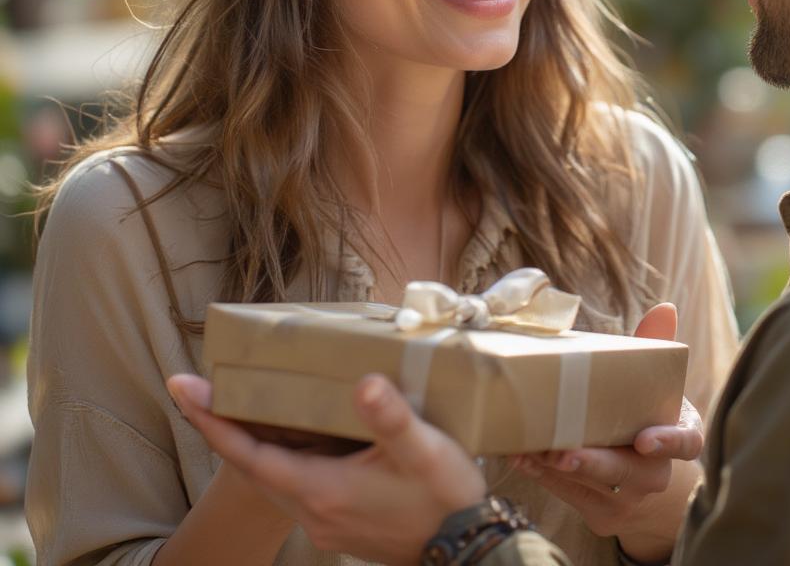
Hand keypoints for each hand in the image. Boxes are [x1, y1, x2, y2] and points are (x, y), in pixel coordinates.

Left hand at [167, 373, 486, 562]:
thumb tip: (364, 383)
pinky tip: (296, 439)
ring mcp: (325, 522)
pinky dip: (280, 458)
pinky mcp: (341, 525)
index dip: (211, 421)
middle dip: (221, 427)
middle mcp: (313, 510)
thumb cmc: (444, 497)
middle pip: (250, 466)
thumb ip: (391, 418)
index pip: (248, 455)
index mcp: (321, 488)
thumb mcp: (422, 450)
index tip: (181, 388)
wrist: (466, 550)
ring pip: (271, 478)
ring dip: (250, 444)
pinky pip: (294, 487)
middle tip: (198, 389)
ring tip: (239, 407)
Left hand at [511, 303, 702, 560]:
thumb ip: (655, 348)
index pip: (685, 444)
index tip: (644, 440)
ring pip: (592, 486)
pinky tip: (520, 456)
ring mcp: (629, 501)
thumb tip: (664, 307)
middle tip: (565, 452)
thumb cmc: (645, 415)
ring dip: (556, 468)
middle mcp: (657, 476)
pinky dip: (543, 476)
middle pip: (629, 473)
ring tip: (528, 447)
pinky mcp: (600, 515)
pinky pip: (568, 496)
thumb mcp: (657, 385)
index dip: (667, 442)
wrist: (643, 478)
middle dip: (595, 463)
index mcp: (679, 437)